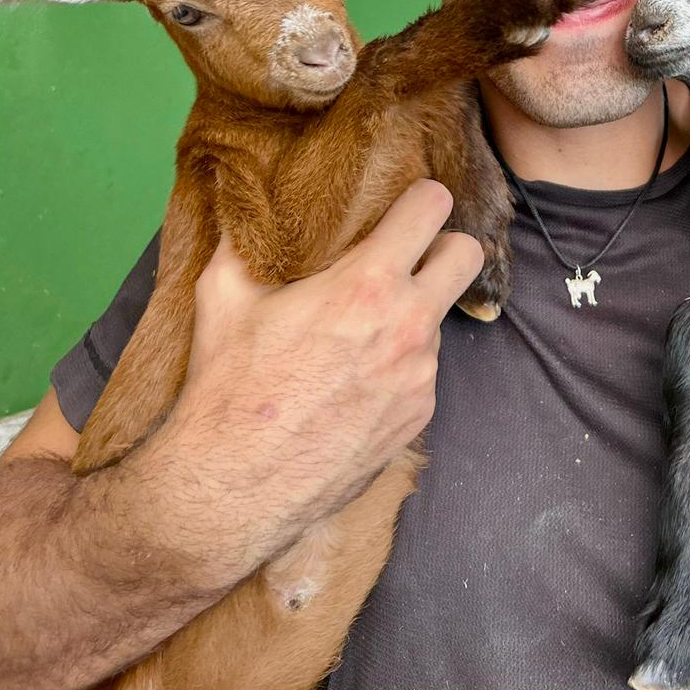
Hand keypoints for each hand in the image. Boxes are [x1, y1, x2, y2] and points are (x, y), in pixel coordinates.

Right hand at [154, 179, 481, 577]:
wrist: (233, 491)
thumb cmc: (227, 390)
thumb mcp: (222, 296)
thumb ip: (241, 238)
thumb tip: (242, 200)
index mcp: (367, 285)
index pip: (432, 207)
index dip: (420, 198)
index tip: (404, 204)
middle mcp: (408, 326)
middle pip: (467, 254)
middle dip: (442, 246)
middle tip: (407, 256)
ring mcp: (420, 376)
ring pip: (439, 318)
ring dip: (412, 314)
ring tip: (360, 331)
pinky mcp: (419, 417)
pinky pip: (424, 370)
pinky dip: (399, 365)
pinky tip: (356, 380)